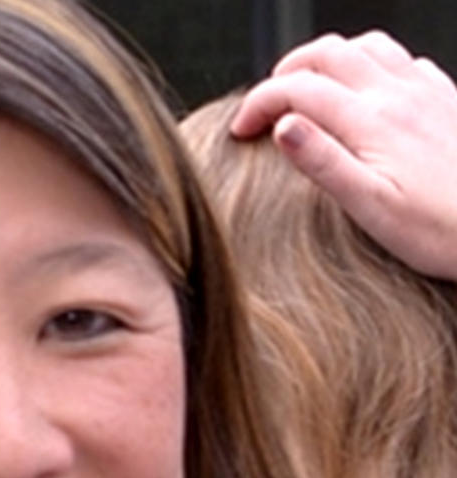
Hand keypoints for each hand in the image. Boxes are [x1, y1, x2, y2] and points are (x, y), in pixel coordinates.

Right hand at [231, 31, 456, 279]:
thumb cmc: (440, 230)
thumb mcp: (370, 207)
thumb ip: (324, 161)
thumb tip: (283, 126)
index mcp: (373, 122)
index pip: (298, 90)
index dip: (258, 103)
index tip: (241, 130)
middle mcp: (400, 96)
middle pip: (328, 54)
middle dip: (285, 72)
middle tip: (266, 105)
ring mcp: (427, 93)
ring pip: (366, 47)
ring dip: (328, 60)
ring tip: (308, 89)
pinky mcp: (446, 100)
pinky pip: (403, 60)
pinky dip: (370, 65)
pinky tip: (365, 94)